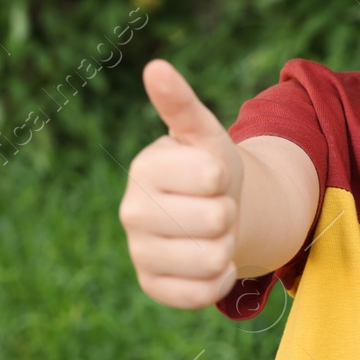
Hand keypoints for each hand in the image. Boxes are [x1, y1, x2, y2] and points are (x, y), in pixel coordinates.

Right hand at [118, 59, 245, 309]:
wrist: (209, 213)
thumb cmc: (208, 168)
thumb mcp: (204, 134)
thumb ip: (182, 104)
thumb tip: (155, 67)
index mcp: (144, 167)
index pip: (212, 175)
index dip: (224, 176)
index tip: (210, 175)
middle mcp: (131, 211)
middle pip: (217, 219)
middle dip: (227, 212)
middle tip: (212, 206)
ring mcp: (138, 251)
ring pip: (214, 257)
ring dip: (226, 246)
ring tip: (209, 232)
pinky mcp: (152, 286)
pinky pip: (205, 292)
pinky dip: (220, 279)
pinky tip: (206, 261)